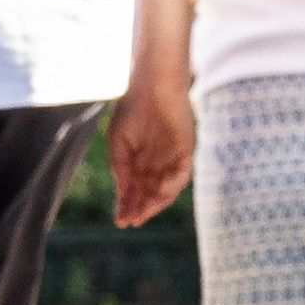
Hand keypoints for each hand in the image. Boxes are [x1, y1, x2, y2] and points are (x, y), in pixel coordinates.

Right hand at [107, 70, 193, 227]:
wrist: (152, 84)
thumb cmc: (132, 108)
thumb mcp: (118, 142)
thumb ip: (120, 168)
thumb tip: (122, 194)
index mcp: (139, 161)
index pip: (134, 190)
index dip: (128, 205)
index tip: (120, 221)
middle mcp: (157, 163)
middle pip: (150, 193)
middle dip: (142, 208)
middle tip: (132, 221)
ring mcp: (172, 158)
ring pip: (167, 188)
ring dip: (157, 202)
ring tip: (145, 212)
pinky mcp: (186, 150)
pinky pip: (182, 173)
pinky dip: (173, 184)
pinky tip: (160, 190)